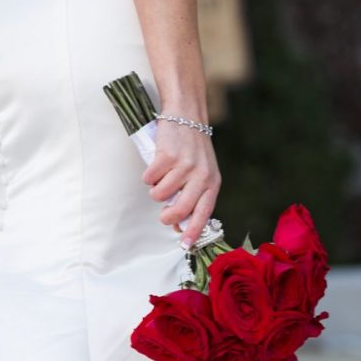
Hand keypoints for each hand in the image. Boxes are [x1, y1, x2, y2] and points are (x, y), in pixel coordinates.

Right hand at [143, 119, 221, 246]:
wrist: (186, 115)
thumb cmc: (193, 148)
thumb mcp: (201, 172)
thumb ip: (193, 196)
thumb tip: (178, 224)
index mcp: (212, 182)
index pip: (204, 213)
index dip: (193, 231)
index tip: (184, 245)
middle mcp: (201, 176)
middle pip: (180, 209)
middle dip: (167, 217)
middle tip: (162, 215)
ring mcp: (184, 166)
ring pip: (160, 194)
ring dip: (155, 190)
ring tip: (161, 178)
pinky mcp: (167, 156)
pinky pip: (149, 178)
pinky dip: (148, 176)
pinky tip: (156, 166)